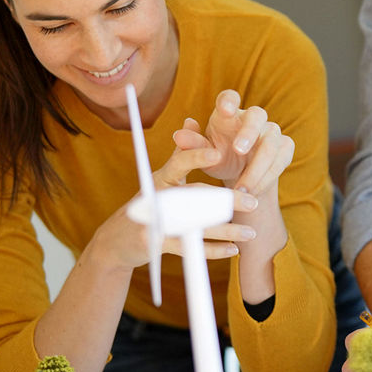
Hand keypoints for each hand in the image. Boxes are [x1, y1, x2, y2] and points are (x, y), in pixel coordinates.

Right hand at [87, 143, 260, 271]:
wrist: (118, 241)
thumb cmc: (149, 204)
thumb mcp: (161, 178)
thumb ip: (180, 153)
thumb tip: (191, 120)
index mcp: (160, 179)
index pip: (177, 163)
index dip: (196, 156)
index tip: (218, 153)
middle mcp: (157, 199)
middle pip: (193, 197)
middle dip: (225, 200)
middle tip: (253, 201)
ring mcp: (155, 223)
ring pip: (196, 226)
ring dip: (227, 230)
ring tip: (250, 232)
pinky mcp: (157, 246)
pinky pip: (191, 249)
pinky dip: (214, 250)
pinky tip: (233, 249)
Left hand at [173, 89, 294, 193]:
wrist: (242, 173)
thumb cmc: (219, 156)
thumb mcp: (204, 153)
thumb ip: (192, 144)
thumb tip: (178, 136)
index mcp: (229, 114)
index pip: (230, 97)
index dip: (229, 101)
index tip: (225, 109)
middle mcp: (254, 118)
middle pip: (257, 116)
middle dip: (249, 132)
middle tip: (238, 150)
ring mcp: (272, 131)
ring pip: (270, 144)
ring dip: (257, 168)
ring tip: (241, 189)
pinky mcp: (285, 147)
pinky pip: (280, 161)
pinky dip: (266, 178)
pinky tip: (252, 191)